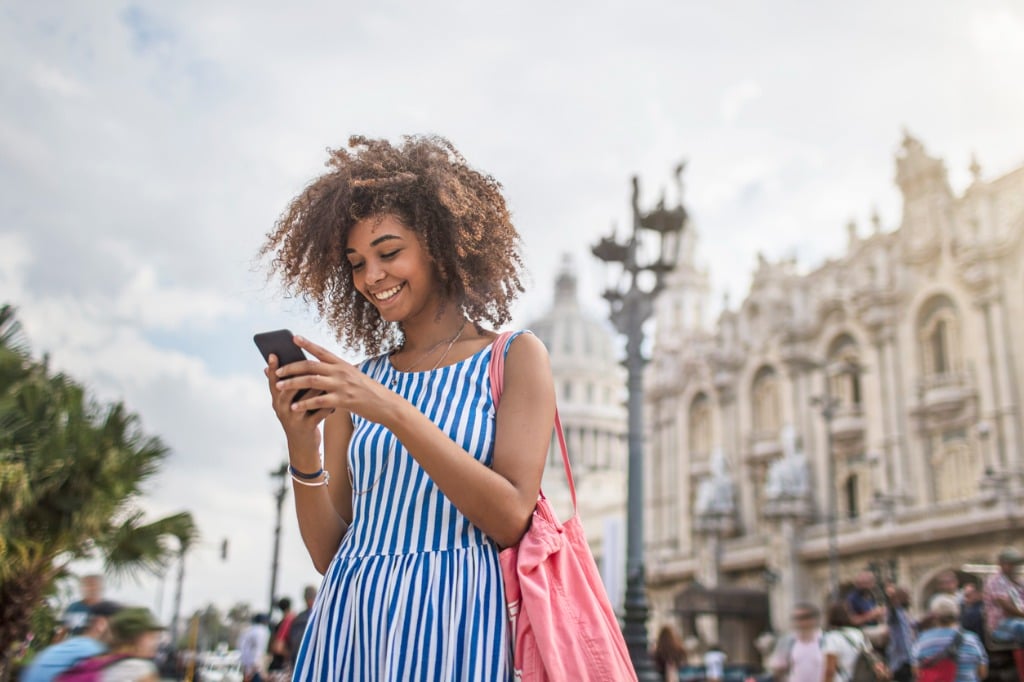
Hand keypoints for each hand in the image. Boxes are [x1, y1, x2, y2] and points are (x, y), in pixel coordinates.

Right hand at [264, 352, 323, 453]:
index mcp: (277, 400)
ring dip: (317, 387)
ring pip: (305, 400)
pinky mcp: (307, 428)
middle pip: (287, 388)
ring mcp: (293, 419)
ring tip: (326, 376)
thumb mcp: (289, 403)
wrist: (302, 446)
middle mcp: (282, 409)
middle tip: (308, 361)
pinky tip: (336, 397)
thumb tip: (288, 363)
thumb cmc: (299, 417)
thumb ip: (289, 386)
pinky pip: (319, 413)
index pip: (273, 381)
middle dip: (297, 374)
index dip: (273, 368)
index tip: (274, 353)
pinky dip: (328, 404)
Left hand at [273, 335, 395, 423]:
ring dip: (292, 383)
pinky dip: (304, 404)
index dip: (307, 344)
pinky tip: (294, 407)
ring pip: (311, 381)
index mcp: (343, 364)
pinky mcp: (343, 400)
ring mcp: (342, 386)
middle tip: (277, 371)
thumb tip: (317, 371)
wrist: (386, 405)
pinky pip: (319, 401)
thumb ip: (337, 372)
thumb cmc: (368, 391)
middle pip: (311, 366)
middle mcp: (341, 372)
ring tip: (278, 386)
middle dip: (291, 367)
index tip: (293, 338)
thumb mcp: (354, 376)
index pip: (321, 351)